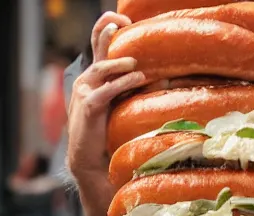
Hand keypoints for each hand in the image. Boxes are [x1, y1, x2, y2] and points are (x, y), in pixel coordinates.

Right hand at [66, 13, 146, 180]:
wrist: (89, 158)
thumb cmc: (106, 131)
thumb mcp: (119, 103)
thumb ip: (135, 88)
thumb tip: (168, 79)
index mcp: (93, 77)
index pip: (96, 43)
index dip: (106, 27)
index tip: (122, 19)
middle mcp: (87, 80)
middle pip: (96, 47)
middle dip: (109, 32)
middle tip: (124, 24)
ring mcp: (84, 93)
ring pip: (101, 68)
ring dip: (120, 62)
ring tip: (136, 63)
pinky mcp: (89, 107)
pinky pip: (106, 90)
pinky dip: (123, 83)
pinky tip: (138, 78)